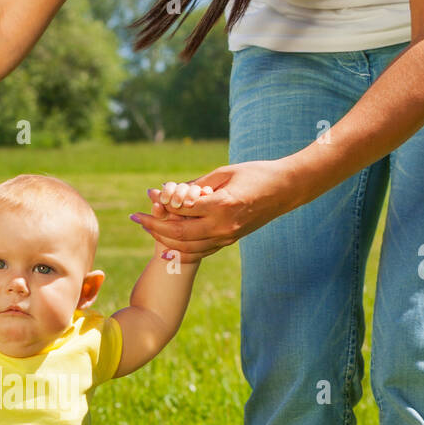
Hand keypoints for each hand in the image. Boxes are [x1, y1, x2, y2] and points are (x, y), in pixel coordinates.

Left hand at [130, 159, 302, 259]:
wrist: (286, 190)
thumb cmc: (256, 173)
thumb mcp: (224, 173)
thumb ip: (196, 185)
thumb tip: (171, 191)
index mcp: (222, 205)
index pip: (182, 209)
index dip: (162, 202)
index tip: (148, 194)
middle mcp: (224, 226)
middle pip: (180, 234)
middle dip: (154, 227)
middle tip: (137, 218)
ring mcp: (227, 237)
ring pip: (188, 247)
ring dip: (165, 239)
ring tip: (149, 228)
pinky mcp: (230, 241)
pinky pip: (200, 251)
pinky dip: (181, 249)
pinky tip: (167, 244)